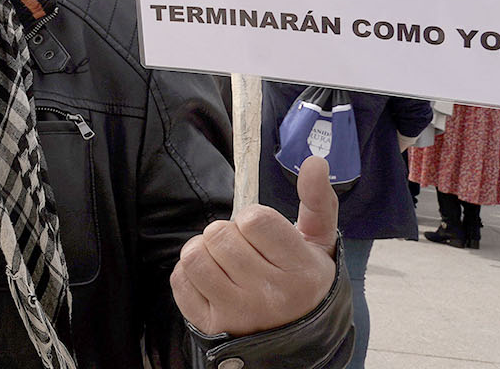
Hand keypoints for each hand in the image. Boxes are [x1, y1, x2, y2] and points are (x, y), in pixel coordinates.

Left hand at [171, 155, 339, 336]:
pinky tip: (212, 279)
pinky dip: (189, 273)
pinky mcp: (212, 325)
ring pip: (195, 256)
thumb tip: (315, 161)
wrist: (298, 336)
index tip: (261, 233)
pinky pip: (180, 280)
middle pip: (219, 235)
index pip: (254, 219)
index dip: (251, 219)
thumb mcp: (319, 242)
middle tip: (243, 248)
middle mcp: (271, 296)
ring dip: (204, 250)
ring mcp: (239, 314)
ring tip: (223, 260)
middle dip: (227, 234)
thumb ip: (318, 200)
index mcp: (301, 272)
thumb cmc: (304, 280)